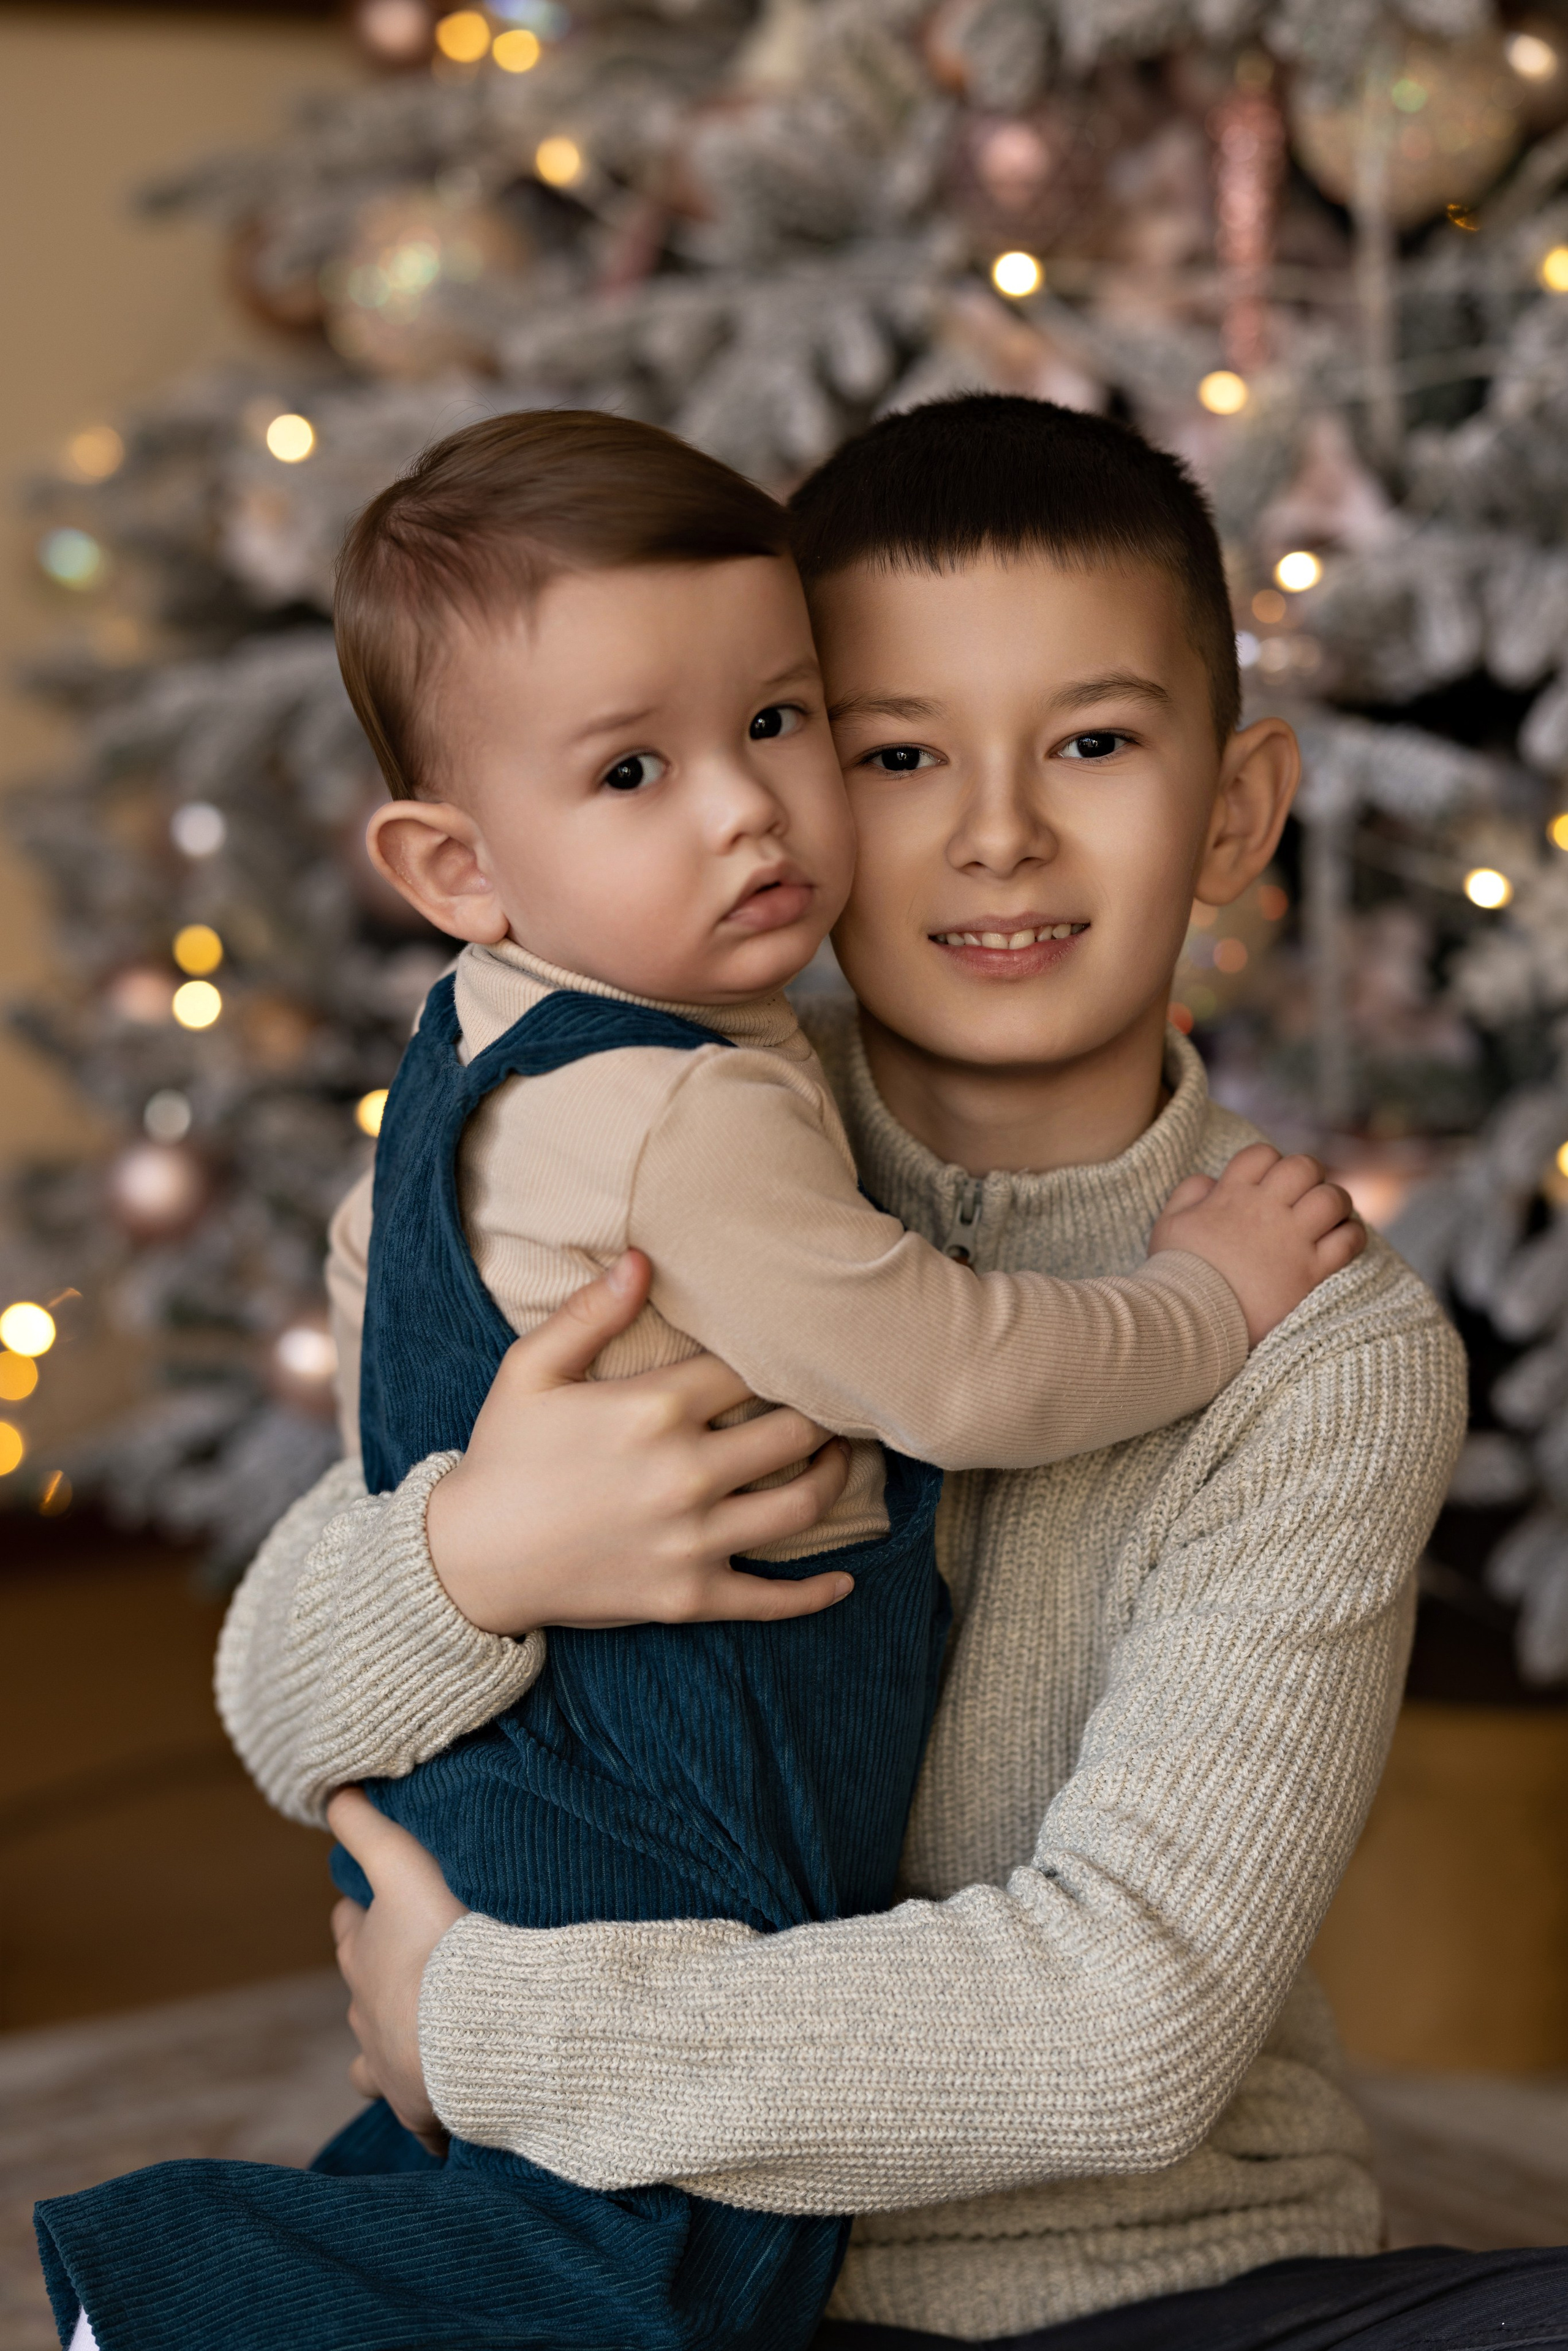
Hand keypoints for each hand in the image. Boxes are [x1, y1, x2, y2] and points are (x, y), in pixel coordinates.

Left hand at [328, 1787, 465, 2156]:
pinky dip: (434, 2116)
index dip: (360, 1914)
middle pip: (359, 1993)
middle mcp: (365, 2012)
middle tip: (410, 1974)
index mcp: (362, 1955)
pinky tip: (454, 2117)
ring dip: (394, 2054)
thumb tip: (329, 1788)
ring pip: (373, 2065)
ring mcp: (389, 2066)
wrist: (470, 2026)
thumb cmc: (437, 1942)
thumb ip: (364, 1826)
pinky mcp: (419, 2108)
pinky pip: (422, 2118)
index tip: (374, 1906)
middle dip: (376, 1984)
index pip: (349, 1925)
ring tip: (422, 2052)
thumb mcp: (400, 1866)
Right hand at [424, 1249, 854, 1636]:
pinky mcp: (689, 1597)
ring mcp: (693, 1540)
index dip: (779, 1355)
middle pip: (793, 1432)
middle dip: (823, 1413)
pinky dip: (814, 1594)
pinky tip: (844, 1582)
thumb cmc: (502, 1456)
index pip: (749, 1368)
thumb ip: (590, 1312)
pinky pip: (771, 1599)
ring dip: (833, 1478)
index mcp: (654, 1408)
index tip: (800, 1349)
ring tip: (840, 1458)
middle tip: (837, 1401)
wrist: (469, 1560)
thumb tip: (643, 1258)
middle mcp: (686, 1473)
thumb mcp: (530, 1370)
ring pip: (801, 1505)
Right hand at [1151, 1143, 1363, 1347]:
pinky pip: (1347, 1240)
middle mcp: (1266, 1210)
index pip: (1262, 1155)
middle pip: (1304, 1167)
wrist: (1193, 1320)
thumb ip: (1189, 1193)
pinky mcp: (1310, 1271)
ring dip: (1335, 1202)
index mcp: (1231, 1195)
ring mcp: (1291, 1240)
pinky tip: (1343, 1240)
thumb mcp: (1170, 1225)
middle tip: (1305, 1196)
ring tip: (1329, 1216)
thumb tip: (1210, 1179)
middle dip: (1309, 1176)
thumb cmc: (1177, 1275)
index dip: (1271, 1163)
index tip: (1269, 1183)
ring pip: (1332, 1198)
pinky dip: (1351, 1235)